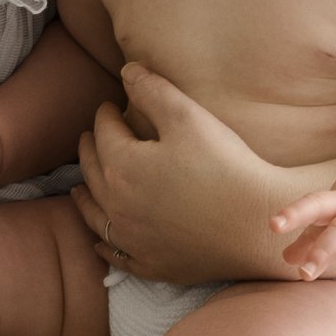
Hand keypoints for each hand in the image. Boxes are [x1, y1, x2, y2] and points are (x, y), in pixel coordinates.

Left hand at [72, 63, 304, 285]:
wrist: (256, 225)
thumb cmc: (226, 166)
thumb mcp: (189, 117)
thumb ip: (153, 90)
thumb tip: (126, 71)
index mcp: (121, 166)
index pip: (104, 132)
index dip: (106, 115)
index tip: (109, 106)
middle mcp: (117, 205)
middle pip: (92, 171)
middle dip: (89, 150)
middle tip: (91, 137)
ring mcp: (133, 240)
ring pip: (95, 215)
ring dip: (84, 196)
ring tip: (78, 186)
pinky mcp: (152, 265)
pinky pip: (116, 255)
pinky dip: (104, 244)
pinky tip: (101, 242)